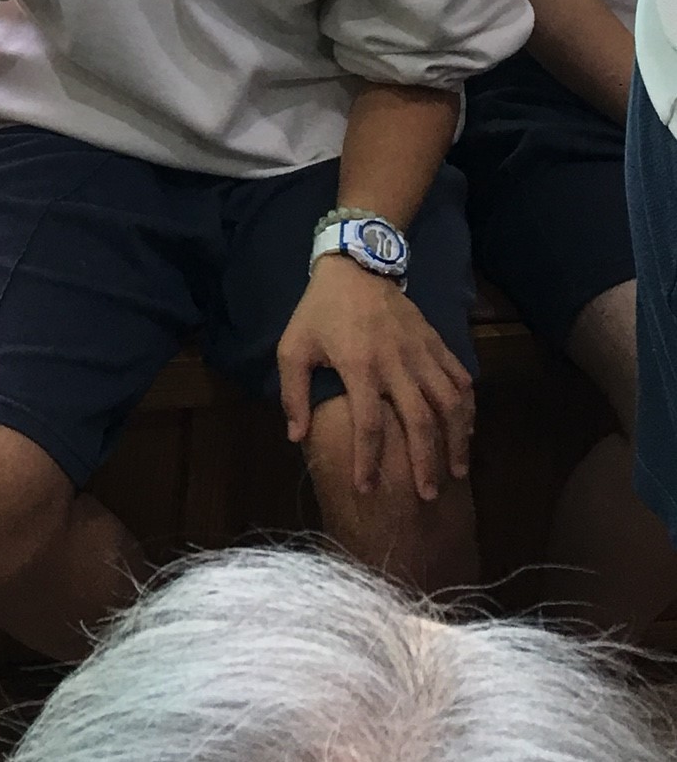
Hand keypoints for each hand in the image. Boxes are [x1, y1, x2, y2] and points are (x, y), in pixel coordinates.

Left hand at [277, 256, 473, 500]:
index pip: (369, 424)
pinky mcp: (437, 342)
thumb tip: (296, 436)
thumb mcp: (293, 348)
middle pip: (420, 420)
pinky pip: (460, 378)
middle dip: (425, 462)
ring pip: (450, 402)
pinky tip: (466, 431)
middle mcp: (396, 363)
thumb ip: (293, 393)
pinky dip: (468, 407)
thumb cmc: (319, 311)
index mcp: (359, 366)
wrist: (355, 266)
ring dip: (456, 440)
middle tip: (427, 495)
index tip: (366, 489)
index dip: (368, 460)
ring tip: (457, 471)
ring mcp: (421, 352)